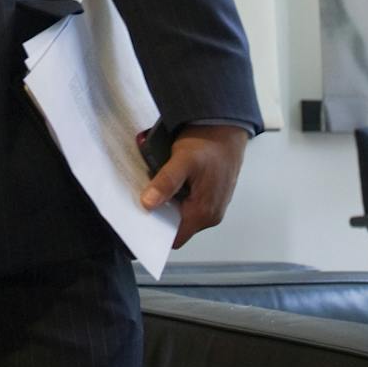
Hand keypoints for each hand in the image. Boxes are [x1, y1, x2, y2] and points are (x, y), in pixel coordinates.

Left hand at [141, 124, 249, 248]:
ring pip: (184, 214)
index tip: (141, 219)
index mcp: (204, 212)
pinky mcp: (212, 196)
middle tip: (145, 197)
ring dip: (170, 203)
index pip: (175, 238)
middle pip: (178, 226)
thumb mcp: (182, 160)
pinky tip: (171, 180)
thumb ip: (166, 183)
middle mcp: (211, 214)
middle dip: (161, 214)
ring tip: (157, 185)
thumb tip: (148, 203)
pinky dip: (179, 195)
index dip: (157, 232)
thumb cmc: (209, 143)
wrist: (227, 128)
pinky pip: (190, 203)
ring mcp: (214, 206)